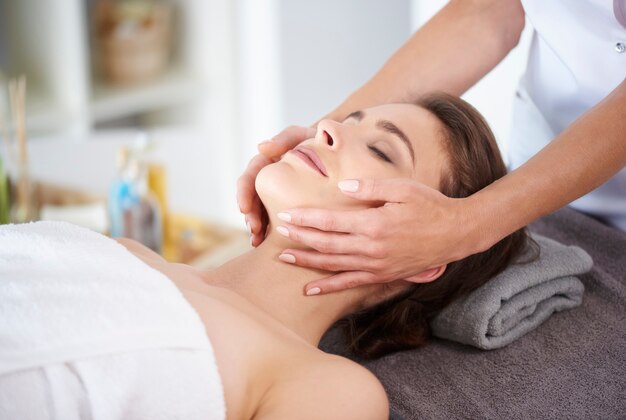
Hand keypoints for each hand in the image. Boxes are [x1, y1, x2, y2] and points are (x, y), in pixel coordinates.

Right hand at [237, 125, 315, 245]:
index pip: (250, 176)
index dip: (244, 192)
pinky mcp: (288, 204)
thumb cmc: (320, 140)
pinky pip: (277, 218)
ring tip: (257, 241)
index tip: (243, 208)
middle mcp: (269, 177)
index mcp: (268, 161)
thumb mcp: (303, 136)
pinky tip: (268, 244)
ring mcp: (277, 192)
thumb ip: (284, 138)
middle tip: (253, 229)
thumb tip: (260, 147)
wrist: (339, 150)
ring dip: (257, 226)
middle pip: (253, 197)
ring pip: (262, 210)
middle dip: (250, 215)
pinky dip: (271, 231)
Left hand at [276, 178, 474, 294]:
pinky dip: (328, 287)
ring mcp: (376, 265)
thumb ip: (371, 186)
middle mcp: (372, 248)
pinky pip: (350, 284)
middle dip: (300, 238)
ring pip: (333, 265)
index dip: (306, 218)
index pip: (331, 221)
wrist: (456, 234)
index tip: (287, 214)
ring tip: (284, 258)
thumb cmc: (430, 206)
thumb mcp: (404, 189)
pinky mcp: (382, 275)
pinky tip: (310, 288)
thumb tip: (343, 185)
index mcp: (374, 223)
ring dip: (307, 262)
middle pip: (326, 244)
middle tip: (278, 232)